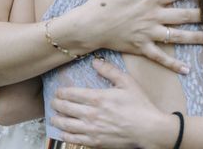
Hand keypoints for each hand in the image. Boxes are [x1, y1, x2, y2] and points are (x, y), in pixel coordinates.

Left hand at [50, 59, 176, 148]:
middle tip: (54, 102)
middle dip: (56, 104)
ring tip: (54, 117)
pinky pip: (74, 139)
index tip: (58, 91)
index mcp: (98, 98)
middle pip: (65, 108)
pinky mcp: (96, 142)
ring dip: (57, 120)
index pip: (71, 94)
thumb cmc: (139, 105)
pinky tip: (63, 132)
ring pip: (66, 125)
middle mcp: (91, 114)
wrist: (149, 130)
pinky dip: (65, 135)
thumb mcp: (127, 82)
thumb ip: (110, 71)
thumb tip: (95, 62)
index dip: (61, 92)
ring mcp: (92, 129)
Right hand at [79, 0, 202, 73]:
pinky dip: (173, 65)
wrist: (88, 26)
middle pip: (184, 14)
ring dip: (196, 37)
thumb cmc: (102, 2)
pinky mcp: (142, 47)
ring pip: (177, 36)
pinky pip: (161, 57)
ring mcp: (149, 33)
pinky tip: (186, 70)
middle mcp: (153, 16)